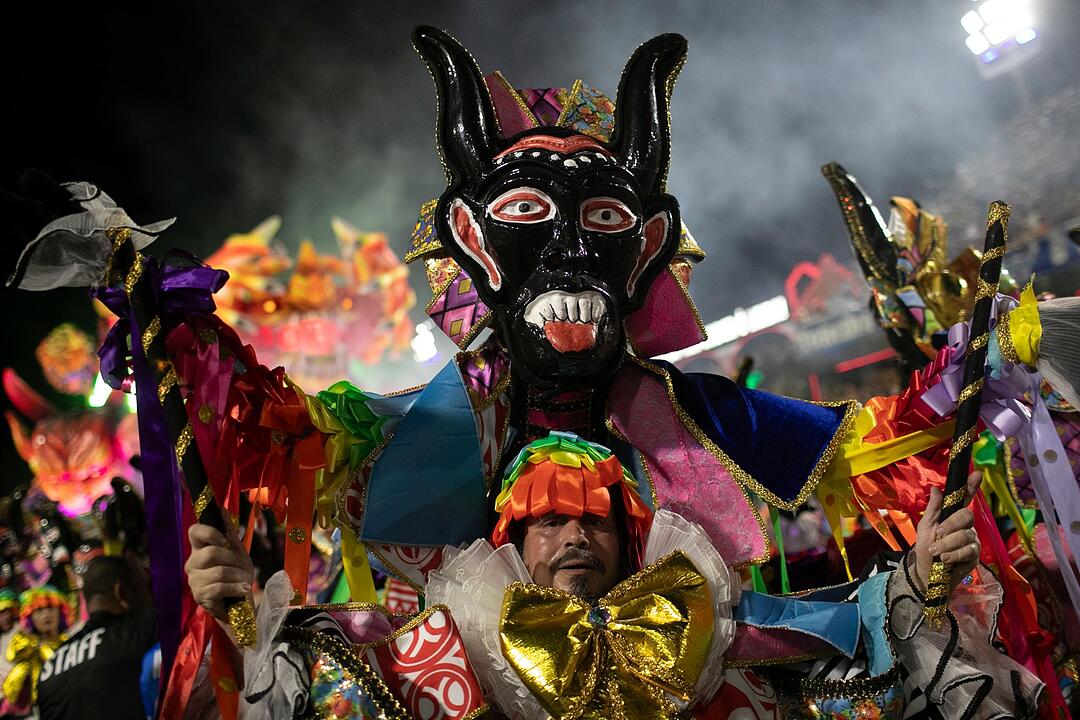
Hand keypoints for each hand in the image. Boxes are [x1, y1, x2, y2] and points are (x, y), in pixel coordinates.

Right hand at [185, 520, 254, 621]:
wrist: (240, 602)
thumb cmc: (237, 575)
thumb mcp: (237, 552)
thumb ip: (229, 533)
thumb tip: (221, 509)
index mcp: (200, 548)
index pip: (194, 531)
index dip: (210, 532)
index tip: (225, 540)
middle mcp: (193, 563)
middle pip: (211, 552)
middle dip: (233, 559)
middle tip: (242, 566)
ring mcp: (194, 580)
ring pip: (219, 571)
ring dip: (238, 575)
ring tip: (245, 581)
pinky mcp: (200, 596)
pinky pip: (220, 587)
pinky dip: (236, 587)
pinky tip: (242, 589)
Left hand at [913, 471, 982, 595]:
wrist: (927, 572)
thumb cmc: (926, 547)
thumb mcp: (925, 527)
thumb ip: (933, 509)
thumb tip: (936, 488)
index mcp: (953, 515)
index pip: (964, 498)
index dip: (971, 486)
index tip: (977, 474)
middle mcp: (966, 525)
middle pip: (966, 516)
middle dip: (951, 525)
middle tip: (938, 533)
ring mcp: (972, 540)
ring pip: (966, 535)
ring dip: (947, 543)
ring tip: (936, 551)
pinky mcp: (974, 555)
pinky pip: (968, 550)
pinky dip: (954, 554)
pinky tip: (944, 559)